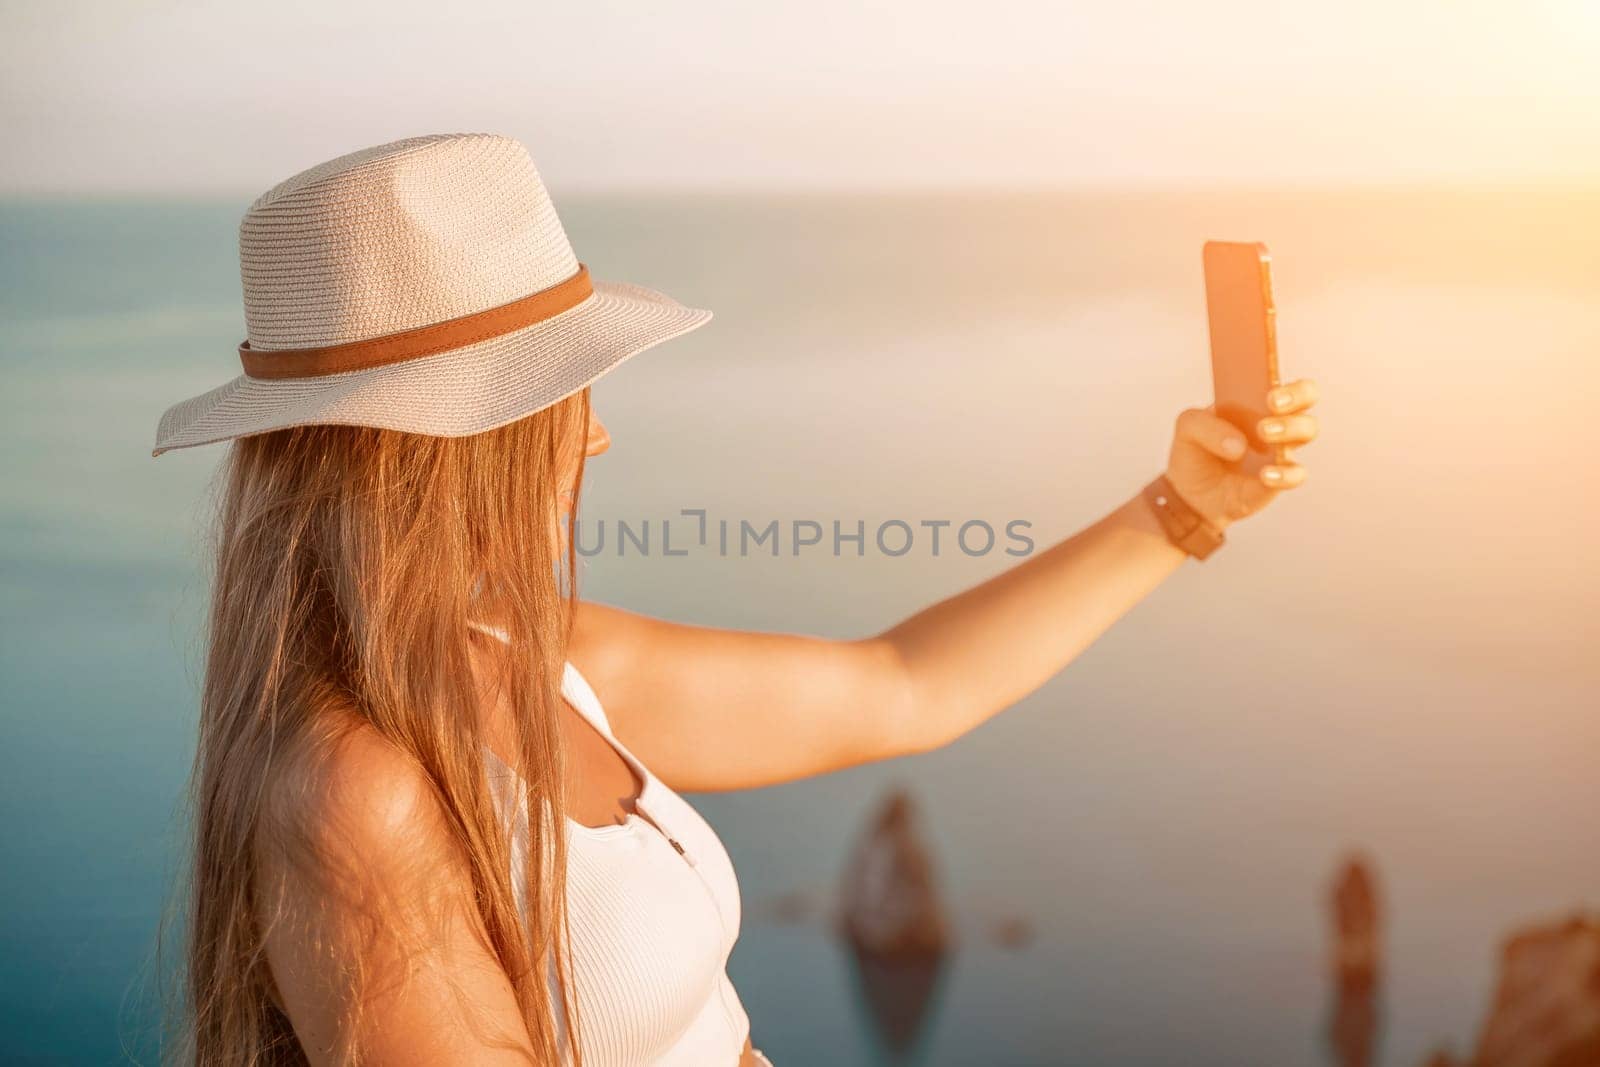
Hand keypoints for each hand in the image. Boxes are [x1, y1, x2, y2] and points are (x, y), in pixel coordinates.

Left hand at [1164, 379, 1319, 529]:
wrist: (1190, 492)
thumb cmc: (1197, 450)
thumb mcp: (1188, 427)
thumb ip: (1205, 425)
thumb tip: (1238, 444)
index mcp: (1258, 401)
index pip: (1287, 382)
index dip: (1289, 384)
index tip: (1270, 393)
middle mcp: (1278, 421)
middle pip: (1307, 399)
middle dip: (1296, 397)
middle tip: (1271, 406)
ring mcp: (1281, 450)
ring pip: (1306, 431)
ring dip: (1289, 428)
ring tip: (1263, 432)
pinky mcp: (1277, 480)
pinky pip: (1295, 475)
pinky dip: (1284, 474)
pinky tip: (1265, 474)